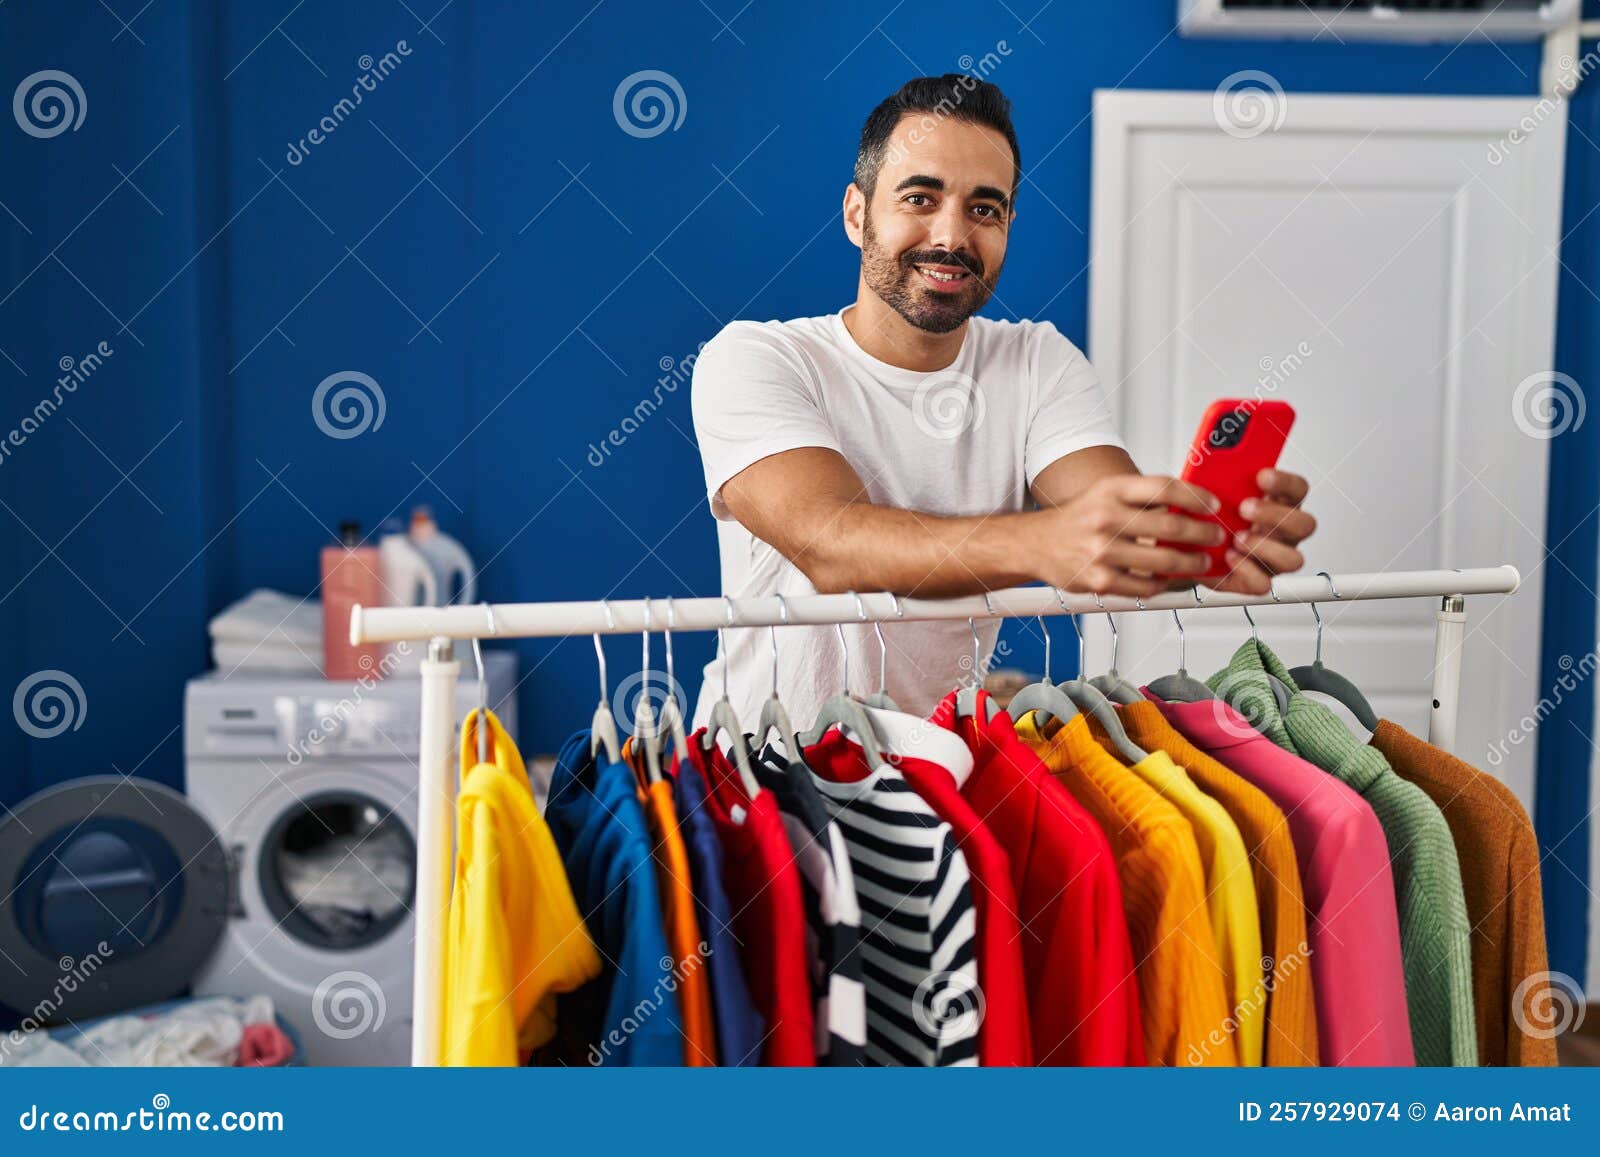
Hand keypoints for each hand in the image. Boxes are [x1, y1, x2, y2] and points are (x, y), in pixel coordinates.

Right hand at [1035, 474, 1226, 598]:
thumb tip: (1190, 505)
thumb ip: (1143, 496)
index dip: (1196, 497)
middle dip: (1203, 534)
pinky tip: (1171, 578)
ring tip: (1201, 561)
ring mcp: (1102, 552)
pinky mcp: (1100, 580)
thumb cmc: (1079, 518)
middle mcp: (1106, 519)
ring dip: (1192, 563)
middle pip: (1170, 528)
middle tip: (1215, 536)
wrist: (1036, 543)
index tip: (1213, 505)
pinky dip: (1165, 584)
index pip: (1164, 488)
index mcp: (1110, 491)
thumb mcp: (1106, 493)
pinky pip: (1146, 586)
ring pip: (1164, 562)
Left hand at [1208, 468, 1316, 595]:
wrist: (1188, 548)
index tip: (1261, 475)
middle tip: (1245, 507)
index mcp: (1278, 505)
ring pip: (1293, 559)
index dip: (1285, 482)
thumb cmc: (1208, 517)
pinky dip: (1246, 570)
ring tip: (1236, 538)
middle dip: (1275, 514)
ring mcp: (1274, 559)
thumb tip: (1213, 458)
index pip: (1298, 489)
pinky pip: (1264, 583)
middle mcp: (1283, 533)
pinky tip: (1228, 557)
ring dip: (1264, 546)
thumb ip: (1220, 476)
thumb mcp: (1211, 492)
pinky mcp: (1256, 580)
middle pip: (1305, 524)